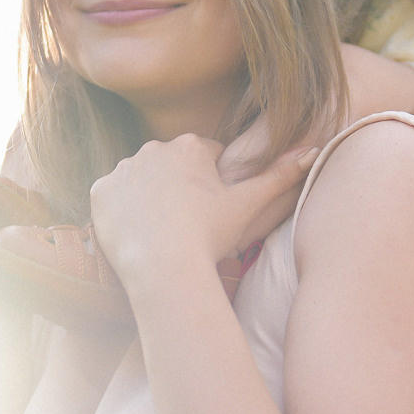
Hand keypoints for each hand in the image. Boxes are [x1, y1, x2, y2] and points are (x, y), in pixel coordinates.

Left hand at [88, 134, 316, 291]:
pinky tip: (138, 231)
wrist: (164, 267)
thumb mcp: (248, 205)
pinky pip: (112, 196)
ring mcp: (122, 169)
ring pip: (141, 180)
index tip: (210, 209)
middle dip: (178, 186)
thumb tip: (314, 150)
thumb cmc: (208, 236)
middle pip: (170, 166)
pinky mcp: (100, 190)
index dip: (210, 184)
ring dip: (150, 197)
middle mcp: (152, 148)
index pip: (203, 157)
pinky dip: (122, 210)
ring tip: (163, 229)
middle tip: (188, 222)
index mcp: (189, 146)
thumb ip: (280, 176)